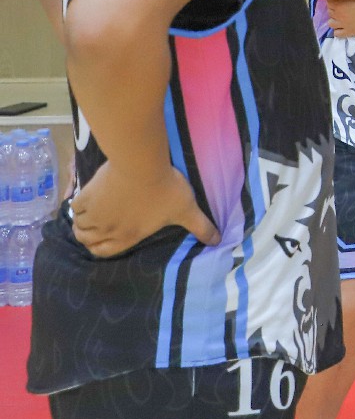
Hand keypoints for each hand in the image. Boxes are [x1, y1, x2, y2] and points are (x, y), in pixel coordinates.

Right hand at [70, 158, 218, 257]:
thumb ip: (201, 227)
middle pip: (87, 240)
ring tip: (91, 212)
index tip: (104, 240)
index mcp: (127, 237)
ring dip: (83, 222)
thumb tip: (218, 241)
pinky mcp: (86, 195)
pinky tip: (87, 198)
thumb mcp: (187, 210)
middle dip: (89, 236)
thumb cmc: (164, 189)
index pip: (104, 253)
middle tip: (97, 225)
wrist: (141, 165)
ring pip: (79, 225)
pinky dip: (78, 205)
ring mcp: (94, 213)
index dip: (102, 248)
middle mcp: (106, 230)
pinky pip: (74, 206)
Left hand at [328, 0, 354, 38]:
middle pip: (329, 11)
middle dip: (335, 10)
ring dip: (335, 20)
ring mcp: (344, 23)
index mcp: (340, 2)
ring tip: (343, 19)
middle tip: (345, 9)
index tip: (341, 0)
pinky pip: (337, 34)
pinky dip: (339, 31)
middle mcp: (339, 13)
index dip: (335, 0)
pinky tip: (346, 27)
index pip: (328, 0)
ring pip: (330, 23)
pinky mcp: (350, 31)